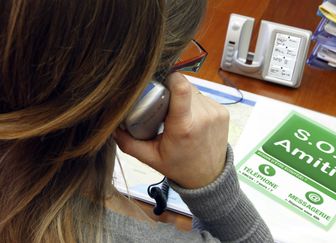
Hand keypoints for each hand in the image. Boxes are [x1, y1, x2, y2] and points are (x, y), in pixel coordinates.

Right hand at [114, 73, 229, 188]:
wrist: (209, 177)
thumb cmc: (179, 167)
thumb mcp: (150, 158)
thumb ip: (128, 142)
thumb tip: (110, 125)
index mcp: (184, 127)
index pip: (181, 88)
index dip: (169, 78)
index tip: (159, 81)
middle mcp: (203, 116)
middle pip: (183, 87)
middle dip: (171, 92)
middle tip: (162, 105)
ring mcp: (215, 113)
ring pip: (194, 90)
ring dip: (183, 97)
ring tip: (176, 113)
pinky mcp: (223, 112)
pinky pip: (204, 97)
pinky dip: (194, 103)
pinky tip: (190, 117)